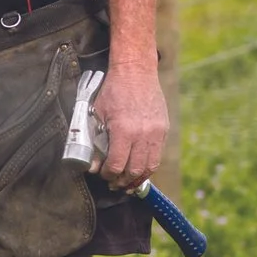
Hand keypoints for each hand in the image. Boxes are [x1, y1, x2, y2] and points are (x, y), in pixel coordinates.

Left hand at [92, 62, 166, 191]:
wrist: (136, 71)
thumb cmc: (113, 90)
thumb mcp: (97, 114)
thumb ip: (95, 141)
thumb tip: (93, 165)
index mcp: (124, 130)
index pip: (117, 165)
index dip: (108, 174)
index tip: (103, 175)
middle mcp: (143, 134)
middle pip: (135, 170)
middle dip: (123, 181)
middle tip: (115, 184)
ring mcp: (156, 133)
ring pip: (150, 166)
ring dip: (138, 178)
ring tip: (128, 183)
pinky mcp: (163, 130)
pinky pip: (157, 155)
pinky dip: (148, 166)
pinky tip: (139, 169)